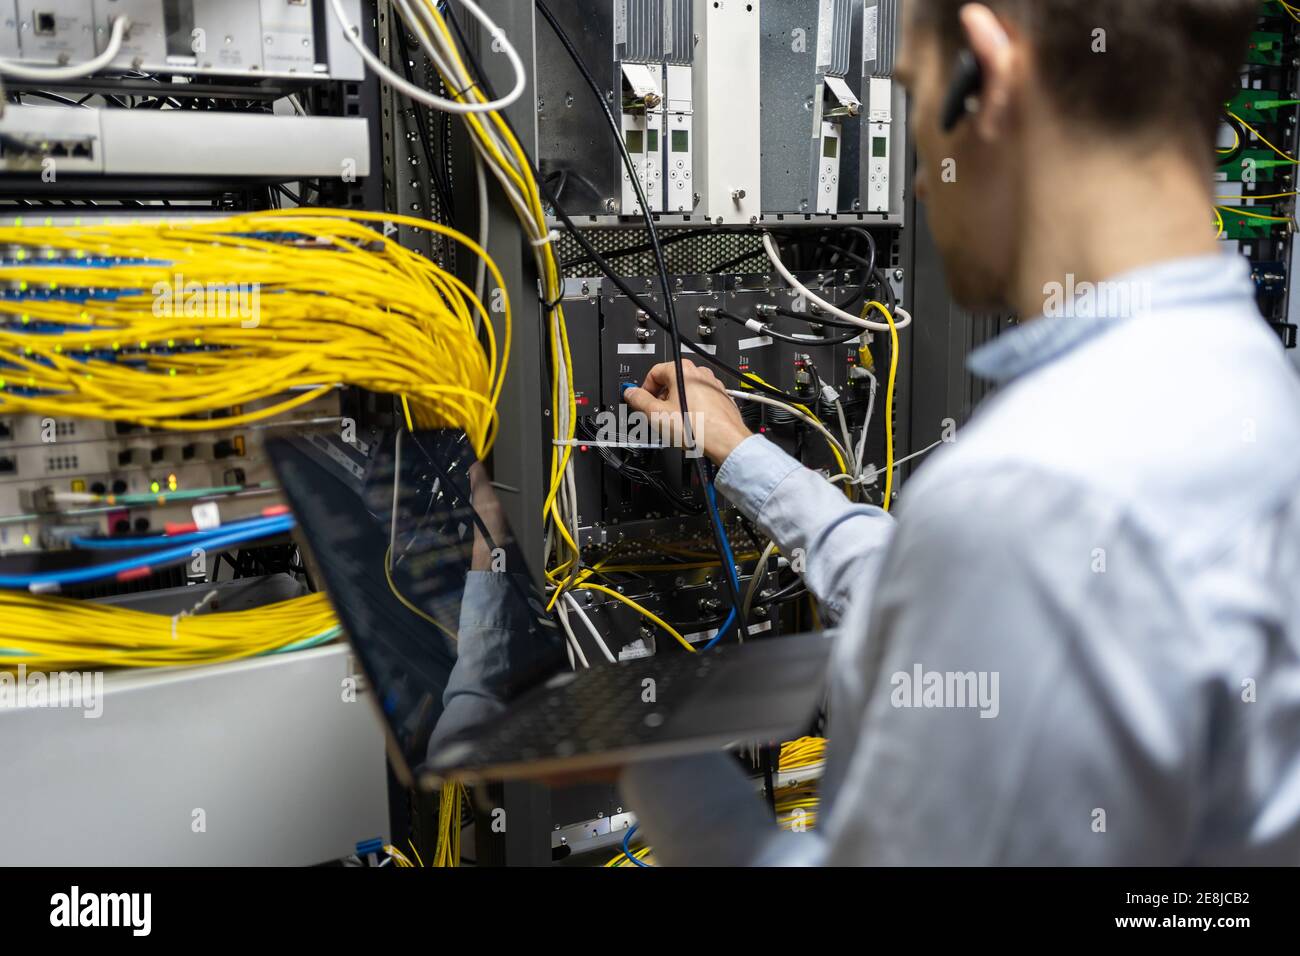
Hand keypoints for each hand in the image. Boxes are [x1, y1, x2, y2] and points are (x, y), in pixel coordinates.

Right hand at [623, 360, 751, 466]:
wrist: (726, 441)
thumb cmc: (698, 428)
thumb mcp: (658, 414)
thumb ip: (639, 400)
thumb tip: (631, 393)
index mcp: (682, 370)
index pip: (654, 372)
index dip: (644, 388)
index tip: (641, 401)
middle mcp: (700, 373)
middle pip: (670, 381)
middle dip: (660, 397)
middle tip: (656, 414)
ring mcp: (713, 385)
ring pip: (686, 390)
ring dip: (676, 403)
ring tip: (674, 422)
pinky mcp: (721, 398)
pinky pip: (700, 399)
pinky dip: (692, 408)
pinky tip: (689, 424)